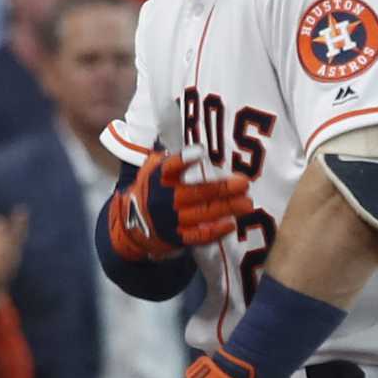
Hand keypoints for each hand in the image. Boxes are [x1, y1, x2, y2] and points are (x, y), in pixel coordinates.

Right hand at [107, 148, 252, 260]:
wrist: (131, 226)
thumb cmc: (150, 191)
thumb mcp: (150, 170)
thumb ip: (167, 157)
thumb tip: (188, 140)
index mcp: (159, 178)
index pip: (170, 166)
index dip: (184, 158)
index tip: (201, 151)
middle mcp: (165, 198)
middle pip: (196, 192)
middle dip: (221, 188)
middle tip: (244, 183)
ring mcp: (171, 220)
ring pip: (202, 213)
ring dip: (226, 208)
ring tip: (246, 204)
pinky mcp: (177, 237)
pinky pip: (198, 236)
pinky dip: (215, 231)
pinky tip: (231, 224)